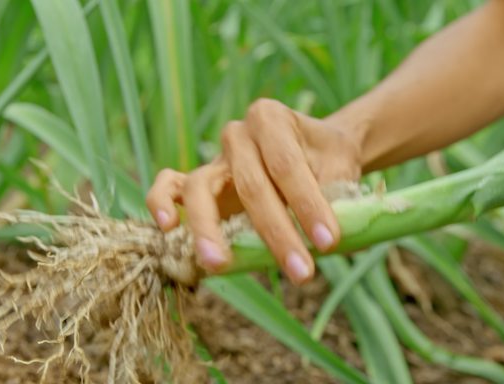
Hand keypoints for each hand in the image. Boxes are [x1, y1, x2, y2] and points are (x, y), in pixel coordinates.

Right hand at [146, 99, 361, 283]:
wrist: (314, 153)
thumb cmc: (327, 161)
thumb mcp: (341, 168)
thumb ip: (334, 195)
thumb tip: (329, 239)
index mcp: (272, 118)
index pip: (286, 165)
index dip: (307, 205)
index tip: (329, 242)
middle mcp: (237, 133)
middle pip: (250, 184)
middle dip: (277, 233)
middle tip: (302, 273)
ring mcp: (214, 158)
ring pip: (200, 189)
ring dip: (208, 228)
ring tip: (218, 264)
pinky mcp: (196, 181)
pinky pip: (169, 186)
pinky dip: (162, 202)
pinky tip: (168, 228)